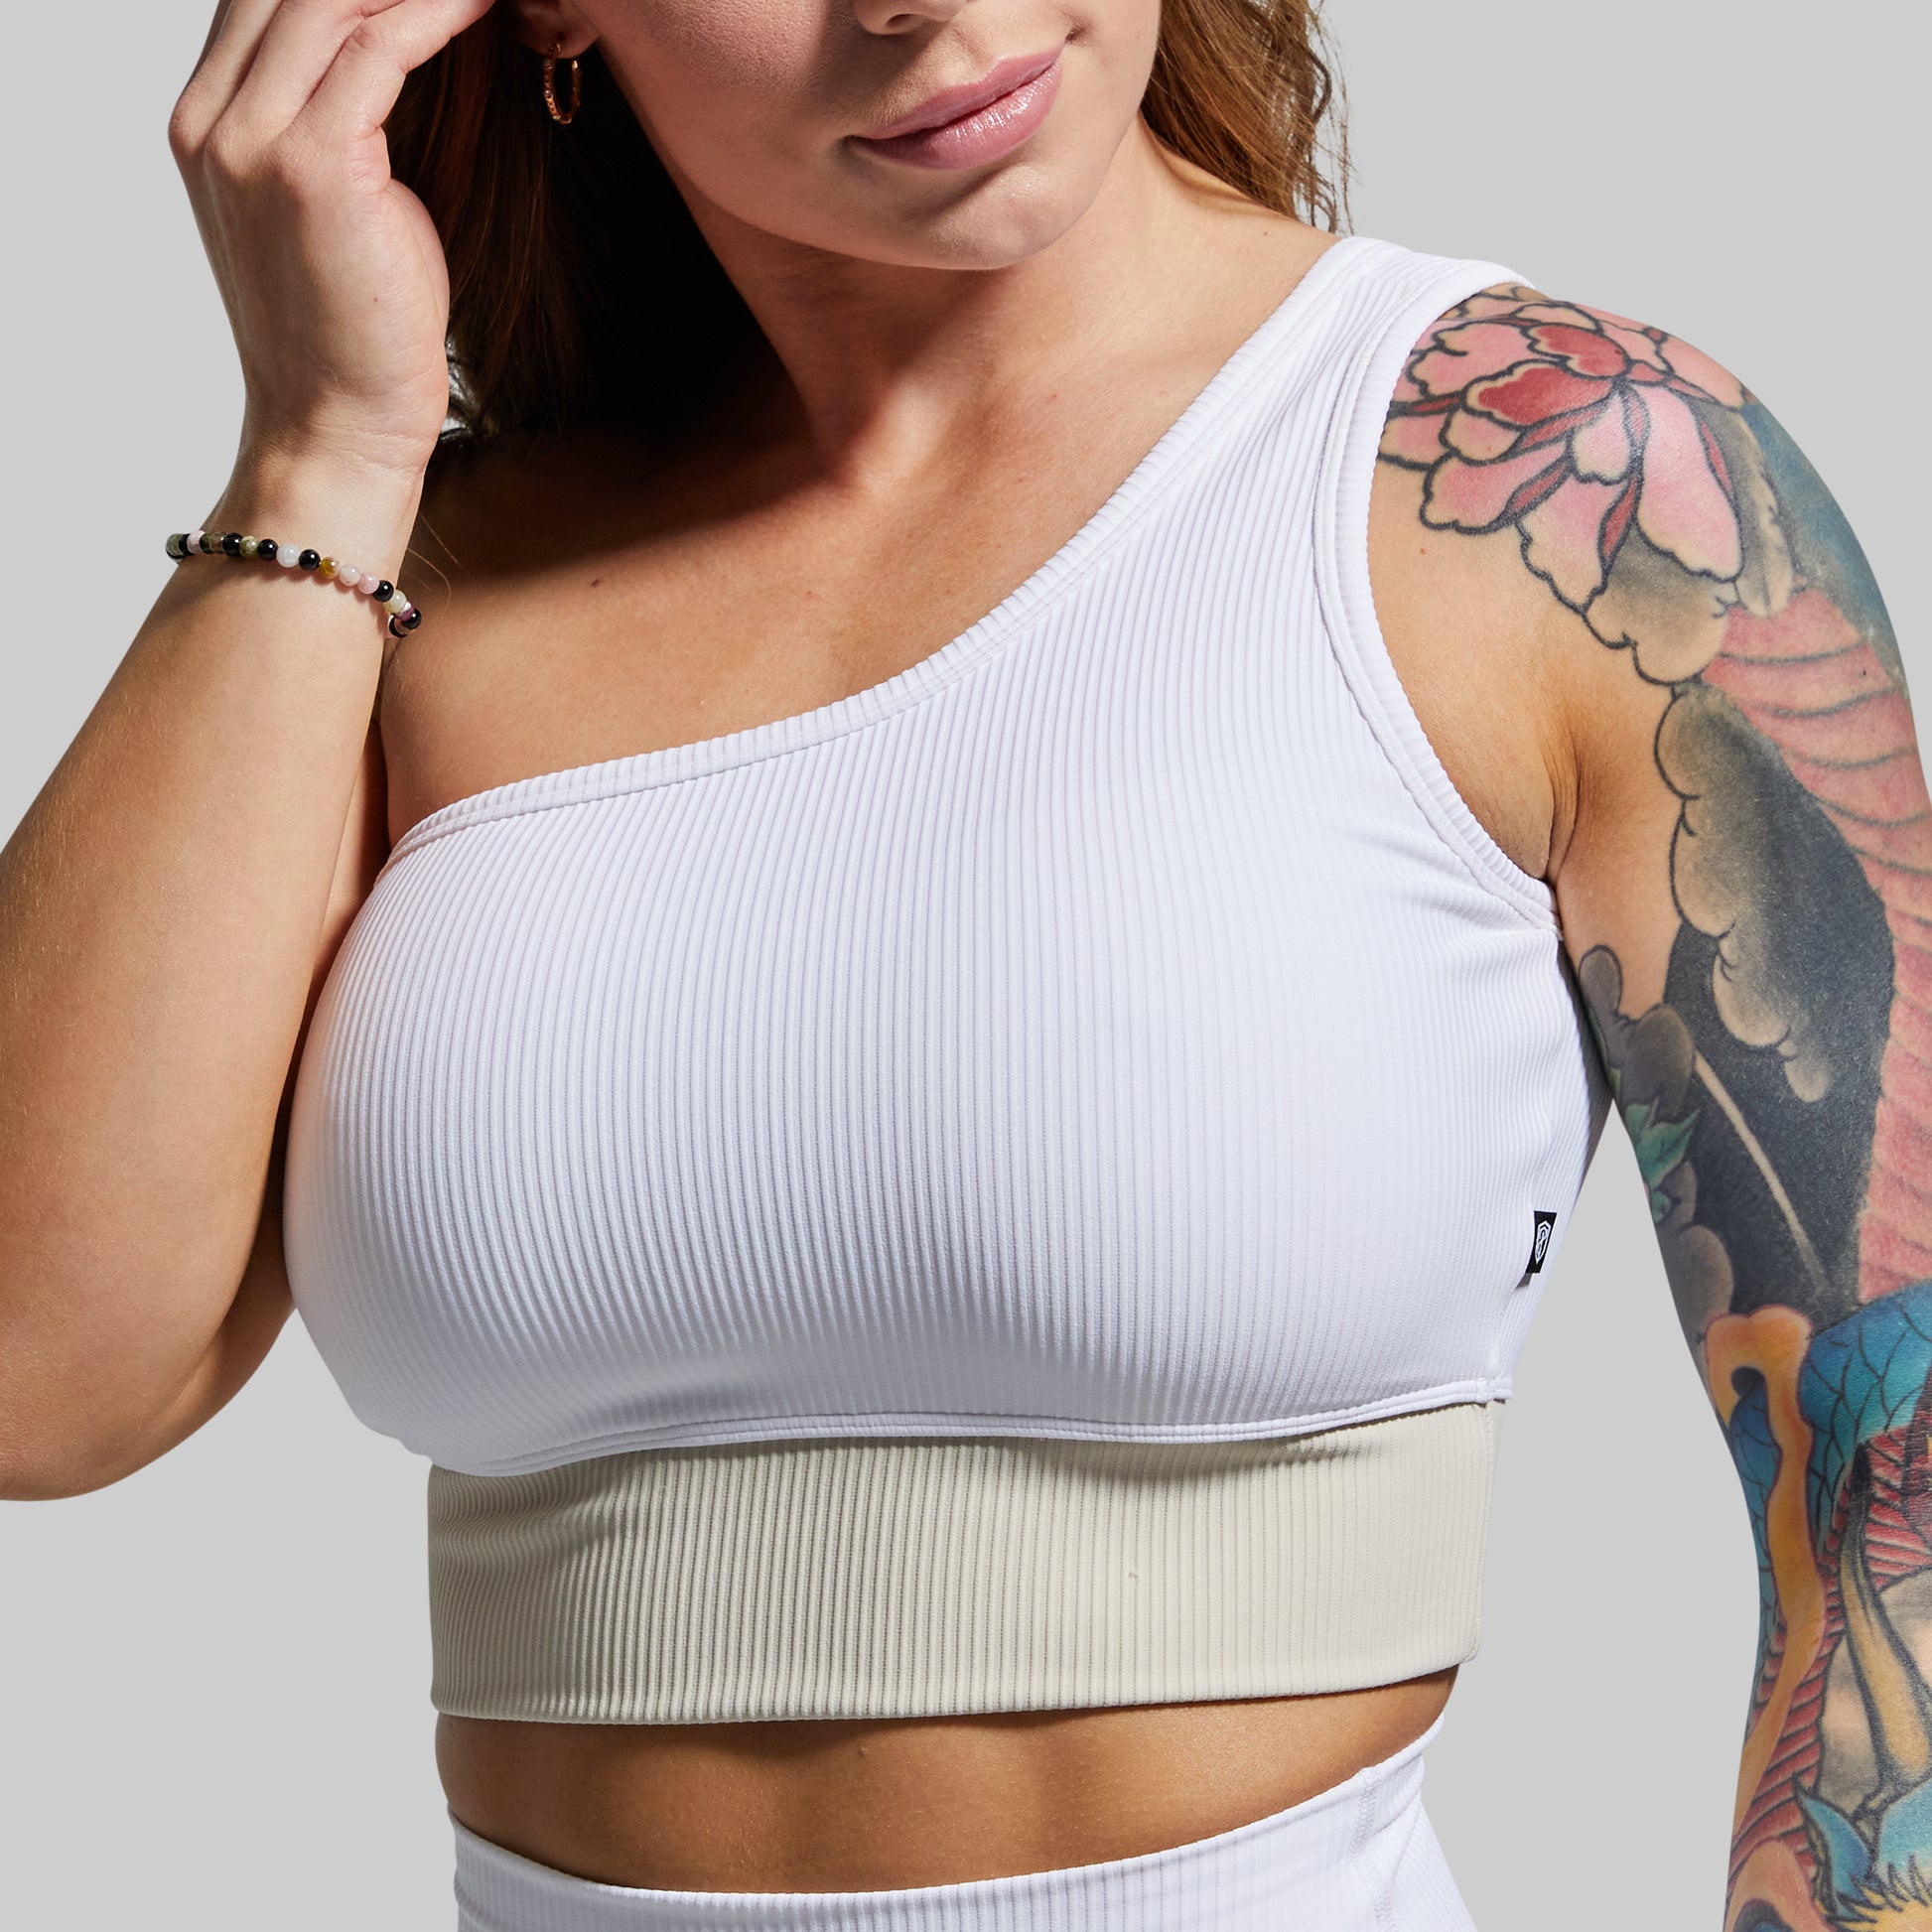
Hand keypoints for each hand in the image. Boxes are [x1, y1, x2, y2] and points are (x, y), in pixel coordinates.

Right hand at [169, 0, 498, 485]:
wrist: (340, 426)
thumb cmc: (358, 330)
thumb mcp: (338, 204)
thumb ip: (345, 118)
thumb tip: (400, 45)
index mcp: (206, 125)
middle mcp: (212, 121)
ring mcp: (252, 140)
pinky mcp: (313, 166)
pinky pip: (378, 47)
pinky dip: (434, 13)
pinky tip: (482, 6)